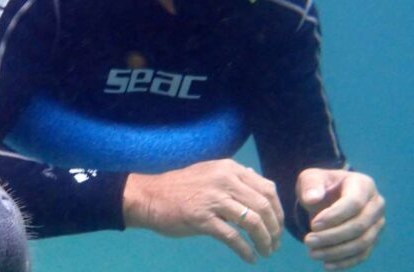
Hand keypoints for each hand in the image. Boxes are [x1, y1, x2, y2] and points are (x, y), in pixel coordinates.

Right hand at [123, 159, 282, 262]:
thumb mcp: (208, 173)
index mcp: (229, 169)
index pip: (267, 189)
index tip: (277, 227)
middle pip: (264, 206)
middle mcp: (225, 180)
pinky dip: (246, 250)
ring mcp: (213, 199)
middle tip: (274, 244)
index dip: (278, 211)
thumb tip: (258, 180)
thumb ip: (233, 177)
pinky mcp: (202, 218)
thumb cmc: (179, 187)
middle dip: (274, 229)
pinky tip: (250, 258)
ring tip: (266, 252)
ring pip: (252, 222)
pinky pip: (233, 237)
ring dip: (265, 241)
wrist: (148, 197)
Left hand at [297, 168, 384, 269]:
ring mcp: (377, 224)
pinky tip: (326, 265)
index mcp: (363, 185)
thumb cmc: (320, 185)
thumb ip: (310, 185)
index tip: (313, 225)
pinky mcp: (372, 239)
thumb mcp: (310, 178)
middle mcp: (376, 204)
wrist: (327, 195)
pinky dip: (345, 262)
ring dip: (337, 251)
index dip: (334, 216)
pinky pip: (363, 254)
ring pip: (362, 243)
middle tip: (308, 241)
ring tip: (313, 253)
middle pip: (360, 225)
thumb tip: (312, 199)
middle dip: (332, 236)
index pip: (354, 203)